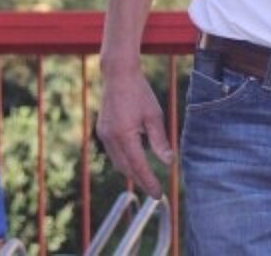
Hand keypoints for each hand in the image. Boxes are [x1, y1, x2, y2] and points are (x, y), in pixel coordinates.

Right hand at [96, 68, 173, 197]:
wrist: (118, 75)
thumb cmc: (140, 92)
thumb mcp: (154, 115)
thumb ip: (160, 141)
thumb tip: (168, 162)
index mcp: (124, 135)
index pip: (138, 166)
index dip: (148, 181)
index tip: (158, 194)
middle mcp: (110, 138)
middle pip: (126, 168)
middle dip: (140, 181)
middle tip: (155, 191)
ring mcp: (104, 135)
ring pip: (118, 162)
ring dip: (132, 172)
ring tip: (147, 179)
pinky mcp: (102, 131)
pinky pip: (113, 152)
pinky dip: (125, 160)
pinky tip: (135, 161)